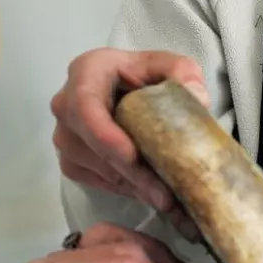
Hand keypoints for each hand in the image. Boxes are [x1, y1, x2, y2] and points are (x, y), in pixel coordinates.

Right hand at [52, 48, 208, 224]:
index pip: (86, 107)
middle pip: (90, 145)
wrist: (128, 87)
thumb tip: (196, 97)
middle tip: (163, 194)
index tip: (134, 158)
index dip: (106, 136)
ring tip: (164, 196)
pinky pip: (93, 180)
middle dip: (129, 172)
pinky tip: (149, 192)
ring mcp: (66, 135)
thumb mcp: (170, 65)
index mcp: (86, 73)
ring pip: (92, 167)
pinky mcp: (71, 159)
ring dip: (129, 185)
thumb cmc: (146, 74)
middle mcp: (66, 105)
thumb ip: (183, 72)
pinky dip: (122, 189)